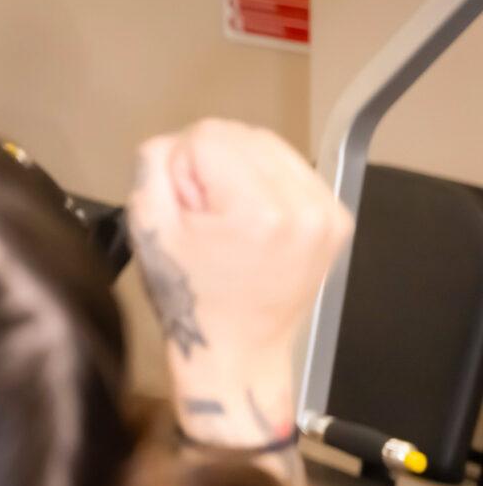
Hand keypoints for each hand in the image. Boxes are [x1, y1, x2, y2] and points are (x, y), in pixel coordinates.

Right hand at [127, 120, 350, 392]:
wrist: (239, 351)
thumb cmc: (191, 299)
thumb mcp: (148, 230)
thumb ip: (153, 168)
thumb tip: (175, 145)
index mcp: (258, 211)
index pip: (207, 137)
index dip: (181, 168)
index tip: (185, 211)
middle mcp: (304, 205)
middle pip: (242, 134)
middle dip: (212, 164)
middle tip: (204, 215)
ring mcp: (327, 212)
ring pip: (269, 146)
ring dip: (240, 169)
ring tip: (230, 218)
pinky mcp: (337, 218)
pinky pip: (292, 169)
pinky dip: (267, 182)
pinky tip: (253, 219)